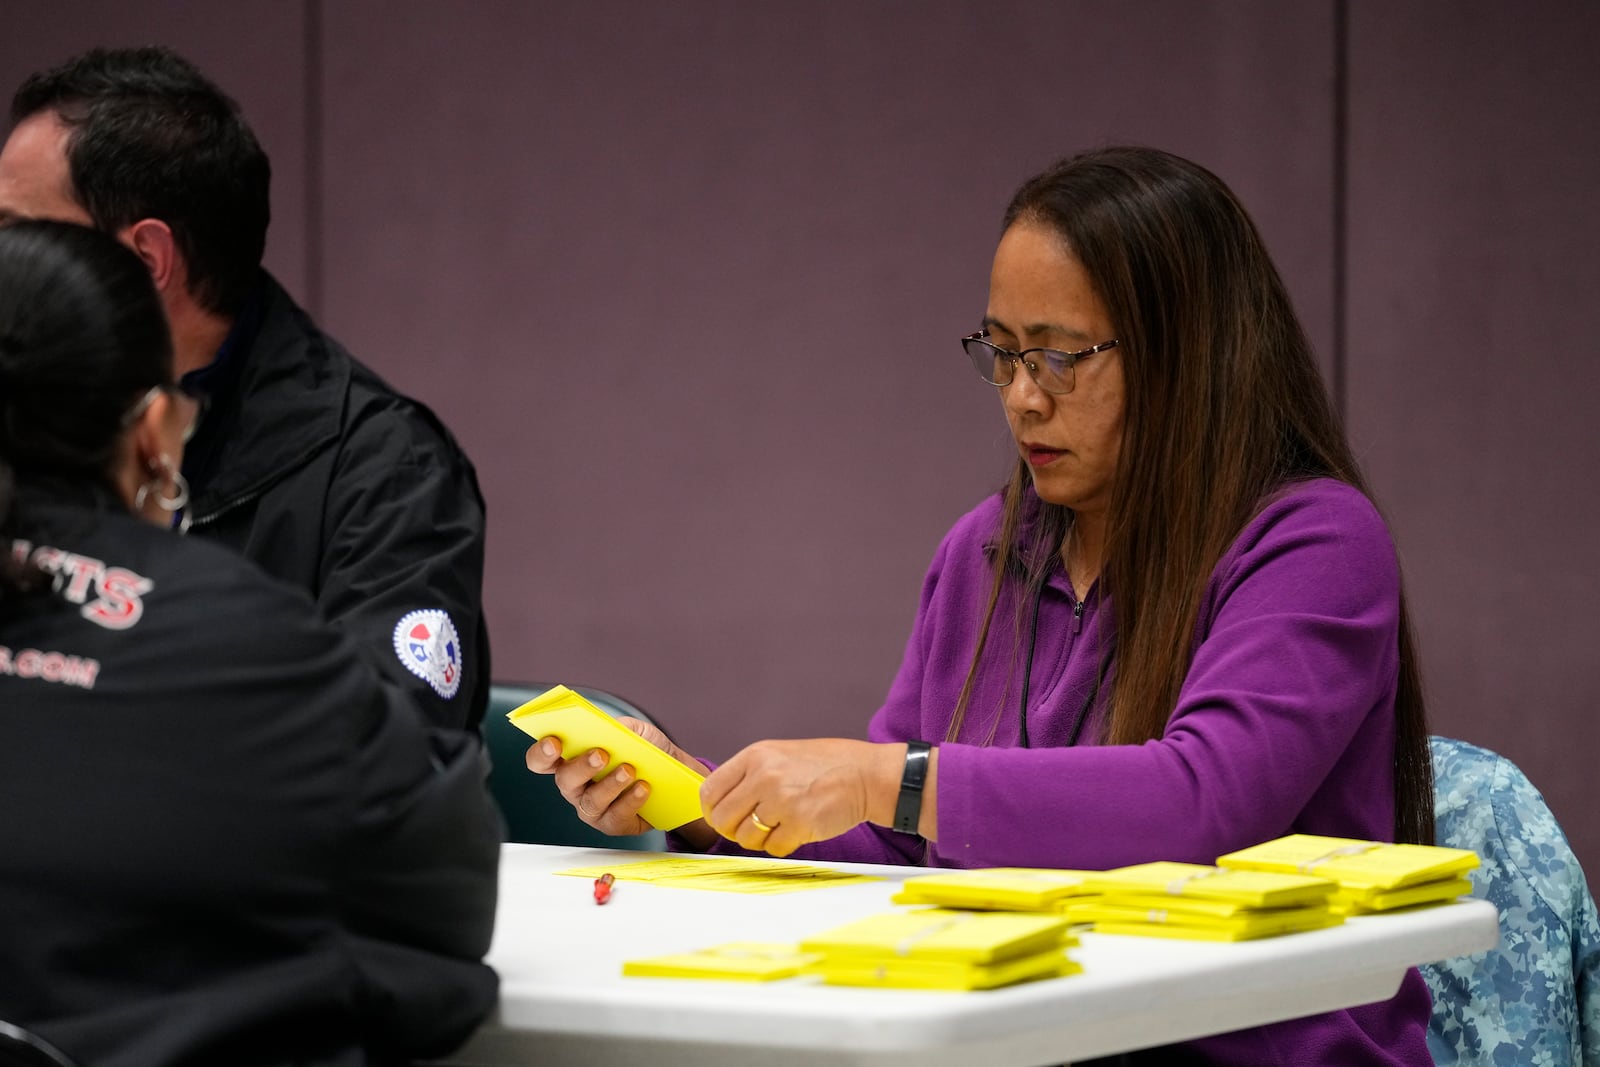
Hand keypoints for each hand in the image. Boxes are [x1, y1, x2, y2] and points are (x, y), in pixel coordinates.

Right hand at [523, 717, 716, 845]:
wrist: (674, 778)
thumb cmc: (646, 752)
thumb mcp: (637, 732)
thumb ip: (622, 727)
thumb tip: (611, 728)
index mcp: (572, 760)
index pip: (543, 760)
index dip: (541, 752)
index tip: (553, 742)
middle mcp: (576, 787)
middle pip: (565, 780)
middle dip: (581, 766)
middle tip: (601, 754)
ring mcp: (592, 809)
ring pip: (591, 801)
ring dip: (610, 784)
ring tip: (629, 770)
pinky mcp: (612, 825)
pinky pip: (616, 817)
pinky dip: (630, 800)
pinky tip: (643, 788)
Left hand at [699, 738, 901, 857]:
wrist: (865, 774)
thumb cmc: (825, 766)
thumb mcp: (779, 755)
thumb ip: (748, 775)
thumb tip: (719, 804)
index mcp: (755, 756)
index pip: (710, 792)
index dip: (713, 811)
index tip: (723, 817)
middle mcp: (764, 776)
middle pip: (723, 819)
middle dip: (734, 830)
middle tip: (753, 827)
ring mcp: (782, 800)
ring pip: (746, 838)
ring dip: (760, 839)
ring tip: (780, 825)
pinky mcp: (800, 823)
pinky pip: (774, 848)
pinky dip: (784, 845)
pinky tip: (797, 829)